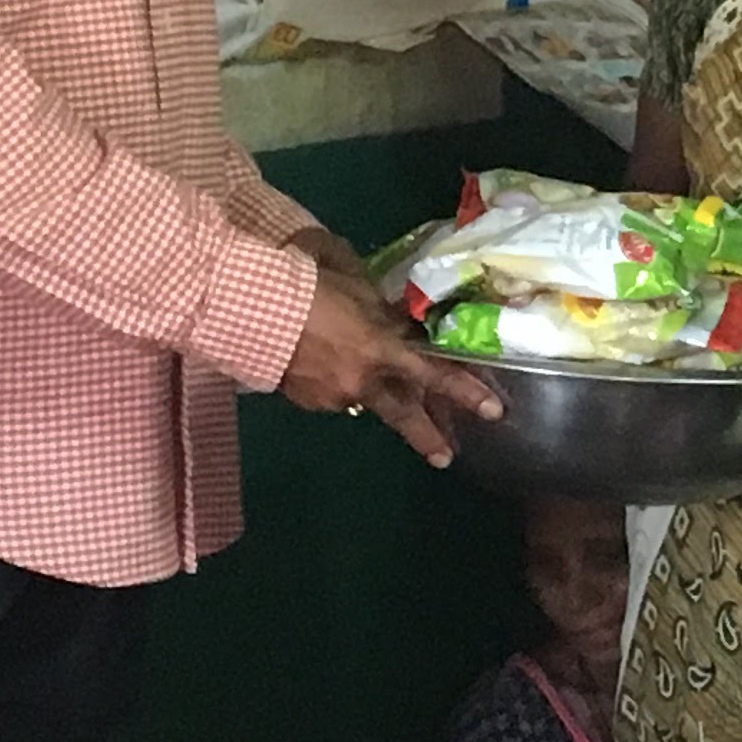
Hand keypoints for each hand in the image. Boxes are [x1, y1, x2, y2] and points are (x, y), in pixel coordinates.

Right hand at [275, 265, 498, 465]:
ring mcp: (333, 396)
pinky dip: (336, 383)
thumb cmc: (308, 284)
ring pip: (363, 398)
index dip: (465, 391)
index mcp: (379, 349)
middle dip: (426, 435)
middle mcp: (362, 381)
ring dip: (367, 389)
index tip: (493, 410)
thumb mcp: (357, 288)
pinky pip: (333, 395)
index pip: (433, 374)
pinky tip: (320, 364)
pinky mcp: (307, 401)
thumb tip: (400, 324)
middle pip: (402, 412)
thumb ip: (384, 313)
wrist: (248, 306)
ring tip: (347, 363)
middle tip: (445, 457)